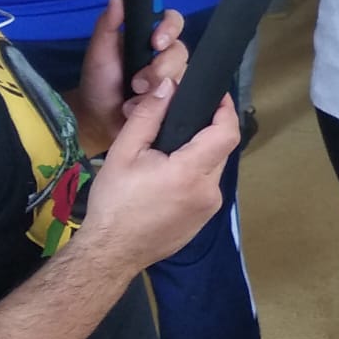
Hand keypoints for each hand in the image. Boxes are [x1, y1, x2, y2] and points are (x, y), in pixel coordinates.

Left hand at [68, 0, 188, 154]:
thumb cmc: (97, 83)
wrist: (98, 120)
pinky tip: (153, 109)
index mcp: (147, 38)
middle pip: (181, 51)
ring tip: (137, 98)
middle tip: (139, 82)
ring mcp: (172, 79)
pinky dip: (168, 103)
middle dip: (162, 67)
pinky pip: (185, 96)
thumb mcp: (99, 52)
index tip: (157, 42)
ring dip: (160, 88)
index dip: (170, 29)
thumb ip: (108, 23)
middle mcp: (164, 55)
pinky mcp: (177, 100)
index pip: (172, 21)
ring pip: (184, 75)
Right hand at [76, 85, 239, 270]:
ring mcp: (209, 209)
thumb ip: (149, 116)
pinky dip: (196, 175)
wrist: (111, 253)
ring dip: (200, 154)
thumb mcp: (123, 153)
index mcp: (191, 173)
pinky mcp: (204, 220)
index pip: (227, 133)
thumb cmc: (114, 202)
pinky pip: (207, 187)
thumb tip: (169, 85)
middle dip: (208, 130)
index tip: (215, 94)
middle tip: (182, 118)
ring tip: (171, 148)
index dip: (226, 109)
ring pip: (214, 169)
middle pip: (221, 149)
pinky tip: (171, 176)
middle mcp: (209, 191)